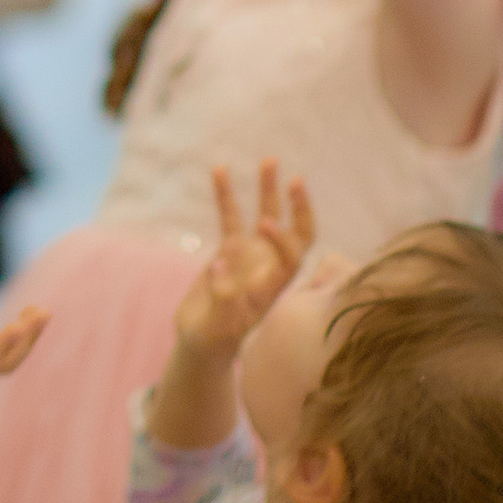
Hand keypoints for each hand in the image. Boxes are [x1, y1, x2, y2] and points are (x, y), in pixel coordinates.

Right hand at [172, 163, 317, 361]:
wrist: (203, 342)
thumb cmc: (214, 340)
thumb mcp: (217, 328)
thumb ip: (222, 299)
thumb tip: (219, 262)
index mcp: (273, 288)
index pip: (292, 257)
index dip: (283, 239)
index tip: (262, 224)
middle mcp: (269, 267)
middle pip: (296, 233)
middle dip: (299, 208)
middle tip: (295, 181)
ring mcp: (251, 255)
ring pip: (266, 216)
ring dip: (269, 189)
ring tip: (270, 160)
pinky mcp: (230, 248)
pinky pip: (231, 216)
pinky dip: (226, 195)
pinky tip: (220, 171)